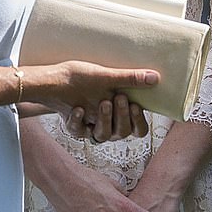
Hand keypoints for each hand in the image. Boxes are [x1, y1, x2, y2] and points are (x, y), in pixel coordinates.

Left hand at [25, 60, 158, 125]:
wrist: (56, 78)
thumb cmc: (86, 77)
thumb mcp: (108, 76)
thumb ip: (131, 79)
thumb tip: (155, 77)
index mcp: (120, 114)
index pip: (139, 130)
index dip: (139, 121)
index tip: (136, 105)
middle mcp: (108, 124)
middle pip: (122, 133)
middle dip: (121, 116)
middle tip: (118, 97)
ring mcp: (91, 127)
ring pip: (102, 135)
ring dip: (104, 119)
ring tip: (102, 102)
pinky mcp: (74, 127)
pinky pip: (78, 131)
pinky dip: (77, 121)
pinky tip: (78, 108)